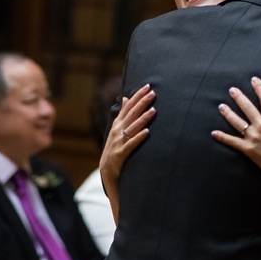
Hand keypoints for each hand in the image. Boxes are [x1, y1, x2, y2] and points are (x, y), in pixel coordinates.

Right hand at [98, 84, 154, 211]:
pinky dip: (138, 138)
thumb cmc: (115, 149)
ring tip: (153, 111)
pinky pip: (131, 145)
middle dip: (142, 103)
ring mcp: (118, 142)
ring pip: (132, 128)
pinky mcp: (120, 154)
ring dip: (143, 119)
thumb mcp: (117, 130)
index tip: (147, 86)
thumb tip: (126, 99)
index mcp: (117, 124)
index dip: (137, 96)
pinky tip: (146, 133)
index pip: (128, 107)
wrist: (107, 173)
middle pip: (131, 114)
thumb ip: (123, 115)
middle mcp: (117, 131)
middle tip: (153, 94)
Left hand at [211, 77, 260, 176]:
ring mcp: (253, 136)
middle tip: (232, 90)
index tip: (253, 79)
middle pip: (247, 107)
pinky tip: (214, 133)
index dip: (259, 87)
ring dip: (228, 113)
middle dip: (238, 97)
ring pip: (237, 121)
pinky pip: (232, 141)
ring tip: (221, 106)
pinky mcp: (248, 148)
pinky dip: (222, 137)